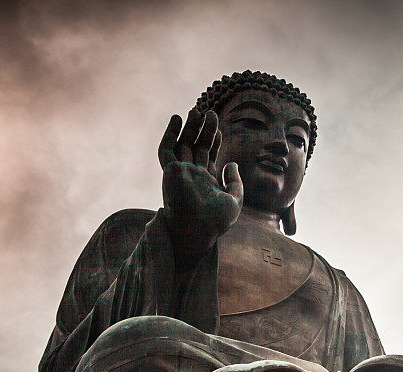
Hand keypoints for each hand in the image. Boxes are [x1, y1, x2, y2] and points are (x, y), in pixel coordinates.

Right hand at [159, 109, 242, 261]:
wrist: (198, 230)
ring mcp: (180, 173)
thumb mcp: (235, 200)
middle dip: (204, 130)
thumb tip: (232, 163)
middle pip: (197, 147)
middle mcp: (192, 176)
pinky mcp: (170, 171)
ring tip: (196, 110)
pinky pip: (167, 149)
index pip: (209, 157)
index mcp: (207, 182)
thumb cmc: (216, 221)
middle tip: (210, 113)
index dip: (214, 142)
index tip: (220, 131)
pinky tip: (176, 119)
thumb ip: (236, 182)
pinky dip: (170, 133)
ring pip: (183, 145)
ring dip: (189, 128)